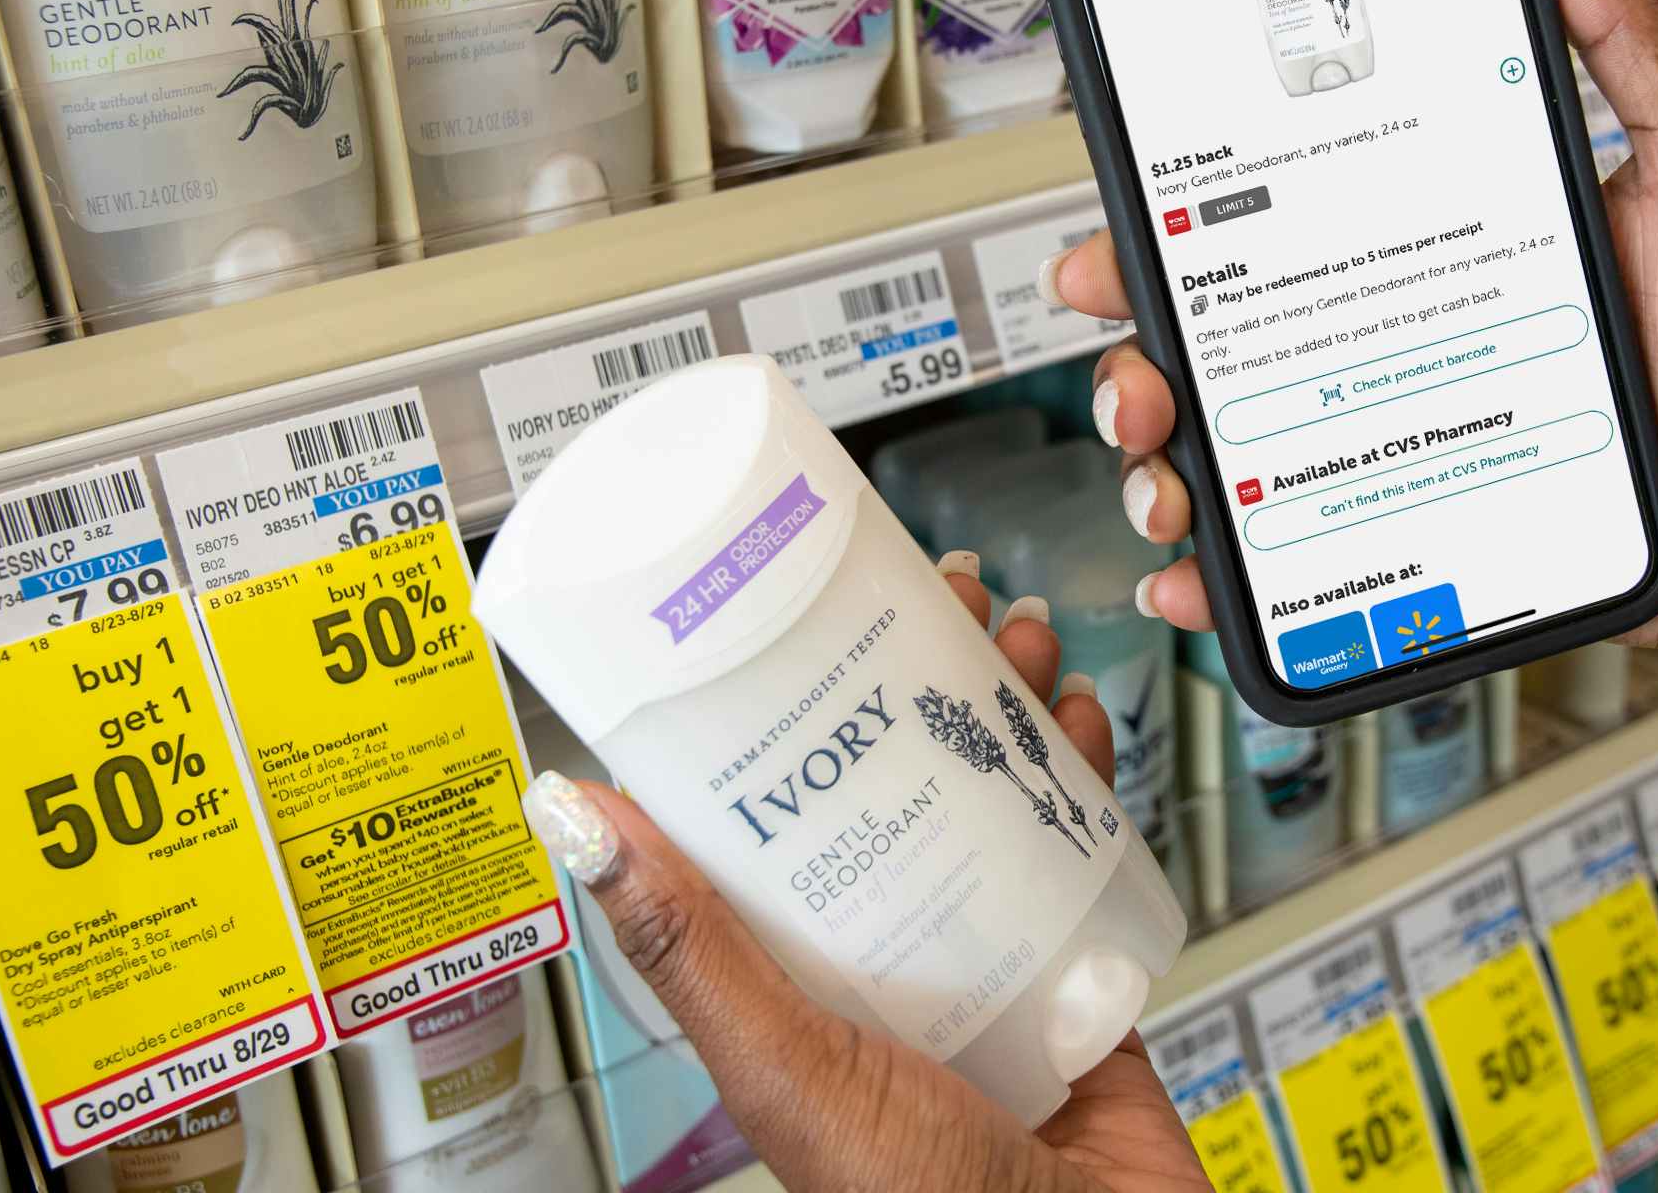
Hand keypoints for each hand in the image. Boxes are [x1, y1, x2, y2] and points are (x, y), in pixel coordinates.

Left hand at [522, 561, 1210, 1192]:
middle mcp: (885, 953)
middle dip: (927, 677)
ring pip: (992, 797)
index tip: (812, 614)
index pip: (780, 809)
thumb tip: (572, 821)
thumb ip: (688, 946)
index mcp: (796, 974)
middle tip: (948, 596)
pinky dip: (1086, 777)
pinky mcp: (1070, 970)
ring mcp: (982, 957)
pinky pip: (1078, 849)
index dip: (798, 704)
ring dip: (1009, 704)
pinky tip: (1084, 724)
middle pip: (898, 778)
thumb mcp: (786, 1061)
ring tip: (1023, 639)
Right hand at [1044, 0, 1657, 660]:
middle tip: (1136, 363)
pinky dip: (1230, 582)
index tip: (1132, 203)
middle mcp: (1407, 341)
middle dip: (1142, 347)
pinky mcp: (1434, 544)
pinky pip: (1304, 571)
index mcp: (1446, 240)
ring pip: (1241, 455)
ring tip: (1166, 470)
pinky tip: (1195, 578)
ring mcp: (1410, 447)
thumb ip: (1634, 40)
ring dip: (1164, 460)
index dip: (1184, 209)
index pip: (1285, 215)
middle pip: (1228, 339)